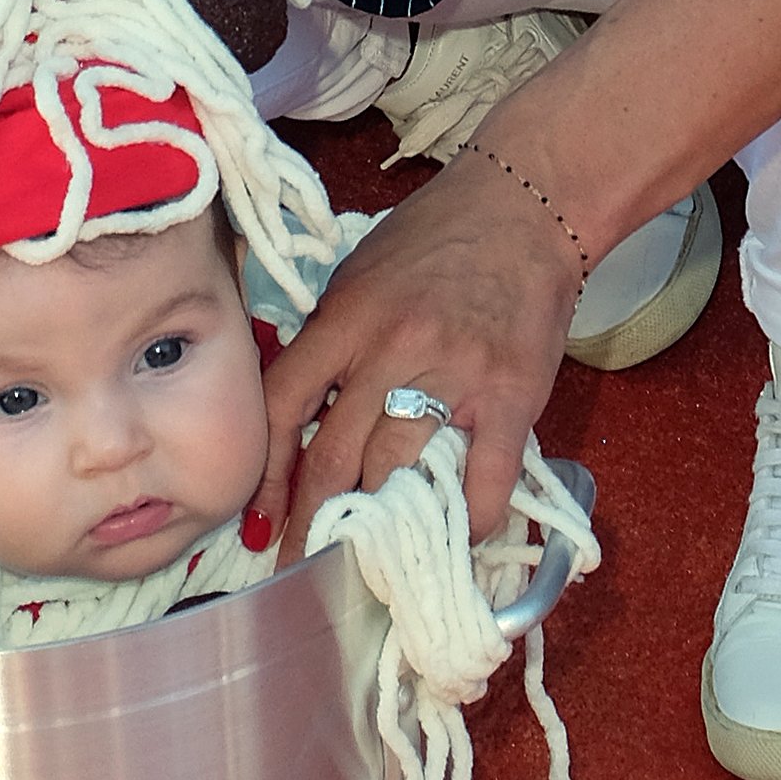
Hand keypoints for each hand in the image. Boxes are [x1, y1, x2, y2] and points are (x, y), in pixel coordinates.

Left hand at [255, 145, 585, 559]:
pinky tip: (456, 541)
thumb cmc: (435, 239)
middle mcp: (390, 347)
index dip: (265, 472)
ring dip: (381, 527)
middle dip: (312, 522)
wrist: (523, 209)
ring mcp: (453, 373)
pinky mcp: (510, 394)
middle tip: (300, 570)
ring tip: (368, 566)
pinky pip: (484, 478)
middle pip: (335, 454)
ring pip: (399, 470)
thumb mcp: (360, 276)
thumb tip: (299, 408)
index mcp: (346, 318)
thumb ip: (331, 338)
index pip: (284, 404)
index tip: (257, 522)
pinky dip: (468, 520)